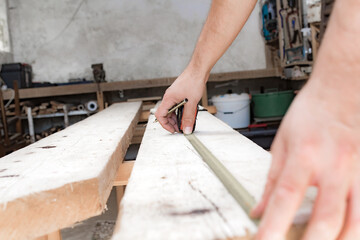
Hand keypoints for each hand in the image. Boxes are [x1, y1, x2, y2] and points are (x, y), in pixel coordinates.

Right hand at [155, 67, 207, 133]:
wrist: (198, 70)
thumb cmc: (193, 81)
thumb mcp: (191, 103)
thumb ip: (188, 117)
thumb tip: (186, 129)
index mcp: (168, 99)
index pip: (160, 115)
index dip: (165, 125)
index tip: (173, 130)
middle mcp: (169, 97)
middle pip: (166, 114)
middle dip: (172, 123)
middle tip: (181, 128)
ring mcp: (174, 95)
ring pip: (172, 110)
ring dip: (178, 117)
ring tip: (186, 122)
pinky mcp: (180, 94)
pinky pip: (178, 105)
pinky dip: (182, 111)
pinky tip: (189, 114)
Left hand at [251, 80, 359, 238]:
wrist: (343, 89)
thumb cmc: (310, 112)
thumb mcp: (282, 142)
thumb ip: (272, 180)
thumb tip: (258, 210)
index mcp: (304, 155)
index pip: (284, 198)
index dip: (273, 226)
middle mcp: (333, 166)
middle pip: (326, 218)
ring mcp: (358, 171)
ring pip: (357, 221)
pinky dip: (357, 226)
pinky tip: (346, 233)